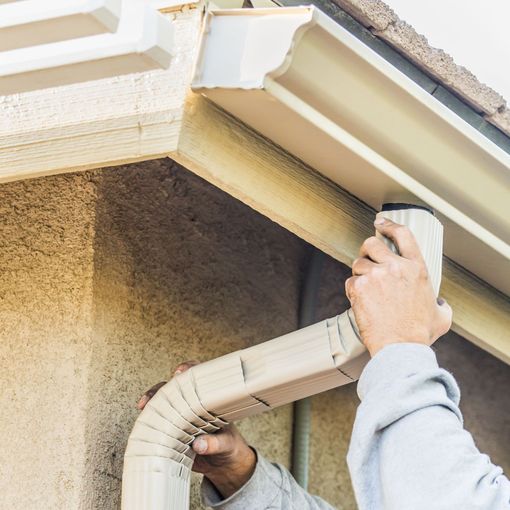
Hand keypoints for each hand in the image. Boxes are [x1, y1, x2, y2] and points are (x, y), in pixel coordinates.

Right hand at [137, 361, 256, 497]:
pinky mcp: (172, 436)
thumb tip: (199, 445)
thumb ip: (215, 443)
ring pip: (161, 406)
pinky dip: (148, 426)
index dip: (188, 369)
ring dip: (151, 404)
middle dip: (160, 389)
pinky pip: (157, 427)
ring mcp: (180, 420)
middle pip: (172, 389)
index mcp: (208, 401)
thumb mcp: (227, 444)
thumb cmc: (229, 447)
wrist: (224, 468)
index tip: (180, 372)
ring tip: (144, 407)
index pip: (198, 377)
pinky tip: (142, 427)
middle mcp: (191, 407)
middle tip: (153, 396)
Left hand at [345, 218, 451, 356]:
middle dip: (367, 250)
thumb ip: (440, 303)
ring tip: (367, 290)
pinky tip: (362, 302)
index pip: (403, 235)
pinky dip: (353, 290)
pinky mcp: (359, 287)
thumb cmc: (419, 334)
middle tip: (367, 260)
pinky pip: (350, 282)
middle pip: (372, 244)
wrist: (399, 348)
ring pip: (358, 263)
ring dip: (360, 274)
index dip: (389, 225)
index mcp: (417, 269)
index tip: (380, 222)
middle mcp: (396, 267)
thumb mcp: (442, 316)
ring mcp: (376, 276)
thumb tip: (440, 303)